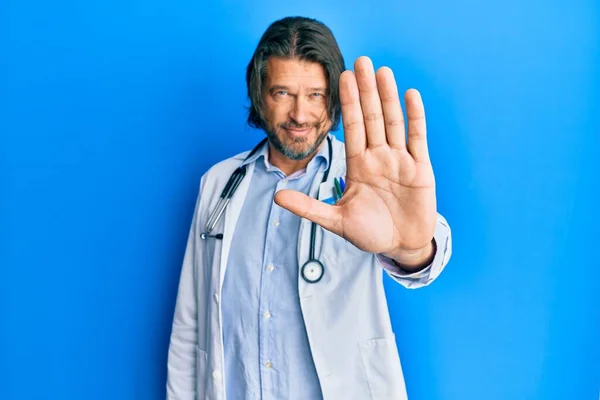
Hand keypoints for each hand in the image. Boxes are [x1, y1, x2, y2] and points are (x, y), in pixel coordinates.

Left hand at [274, 56, 436, 261]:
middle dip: (366, 91)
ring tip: (382, 71)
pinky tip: (410, 95)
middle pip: (372, 118)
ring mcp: (400, 160)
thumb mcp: (336, 220)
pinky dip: (415, 117)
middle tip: (361, 61)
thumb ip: (309, 207)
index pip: (352, 128)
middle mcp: (378, 157)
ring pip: (393, 122)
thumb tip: (277, 197)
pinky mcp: (420, 168)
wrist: (401, 246)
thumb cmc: (370, 233)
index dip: (348, 104)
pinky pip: (417, 138)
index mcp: (358, 165)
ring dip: (388, 97)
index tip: (342, 78)